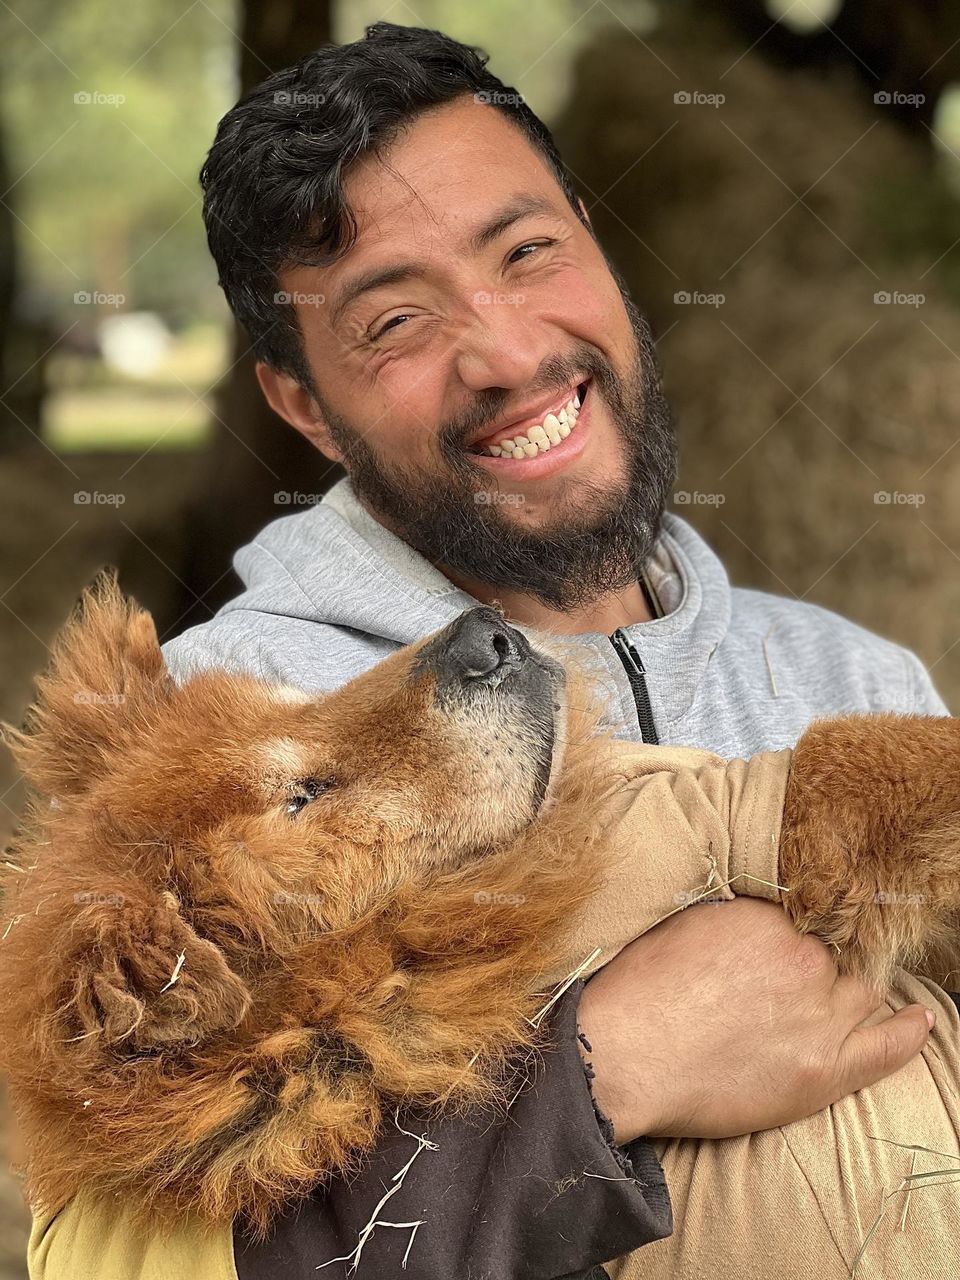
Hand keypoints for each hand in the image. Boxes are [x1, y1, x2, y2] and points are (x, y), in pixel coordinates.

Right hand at [575, 897, 933, 1143]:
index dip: (808, 926)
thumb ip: (735, 916)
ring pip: (865, 991)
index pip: (812, 913)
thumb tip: (760, 912)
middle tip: (812, 972)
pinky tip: (919, 1020)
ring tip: (860, 991)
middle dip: (833, 957)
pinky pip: (886, 1047)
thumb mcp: (683, 924)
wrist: (626, 1055)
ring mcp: (820, 1015)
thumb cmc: (640, 990)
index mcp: (769, 918)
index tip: (803, 933)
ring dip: (862, 989)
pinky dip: (908, 1032)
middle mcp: (804, 958)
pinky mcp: (824, 1070)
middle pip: (842, 952)